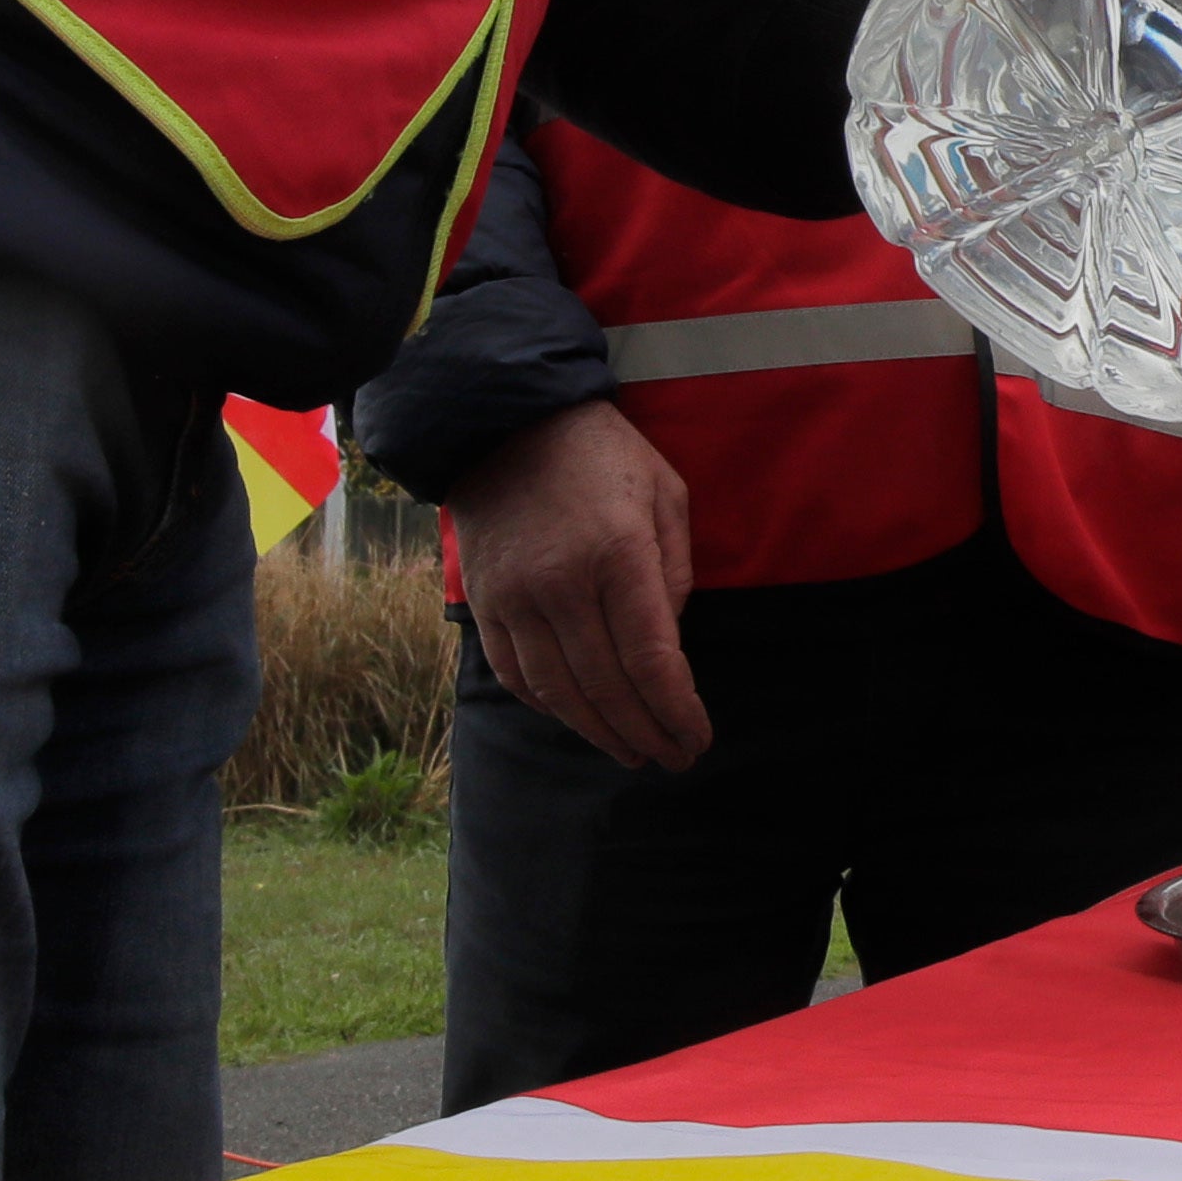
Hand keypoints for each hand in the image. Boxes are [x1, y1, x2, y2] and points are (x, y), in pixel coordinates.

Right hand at [446, 399, 707, 768]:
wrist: (503, 423)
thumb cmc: (601, 455)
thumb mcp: (666, 491)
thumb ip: (676, 568)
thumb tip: (669, 639)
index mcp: (618, 555)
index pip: (651, 658)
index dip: (677, 709)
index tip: (697, 738)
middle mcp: (562, 585)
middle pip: (607, 686)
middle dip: (646, 732)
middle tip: (674, 757)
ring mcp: (515, 599)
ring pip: (558, 692)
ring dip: (599, 732)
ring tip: (632, 751)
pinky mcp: (484, 603)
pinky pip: (515, 674)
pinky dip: (548, 706)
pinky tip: (578, 719)